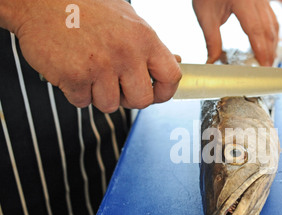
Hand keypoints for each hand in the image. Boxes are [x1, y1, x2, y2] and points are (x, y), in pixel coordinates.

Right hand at [1, 0, 181, 111]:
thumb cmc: (86, 8)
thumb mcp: (128, 19)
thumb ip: (150, 46)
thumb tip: (176, 63)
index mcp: (144, 38)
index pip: (171, 77)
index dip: (164, 92)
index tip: (155, 94)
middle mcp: (126, 53)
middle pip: (141, 101)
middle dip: (129, 99)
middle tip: (116, 86)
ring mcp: (100, 66)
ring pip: (110, 105)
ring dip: (98, 95)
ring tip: (89, 70)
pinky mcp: (74, 77)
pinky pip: (82, 102)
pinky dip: (76, 92)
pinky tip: (71, 69)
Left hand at [192, 0, 278, 65]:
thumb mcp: (205, 15)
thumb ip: (212, 40)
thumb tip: (213, 61)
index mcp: (242, 1)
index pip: (256, 30)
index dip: (261, 50)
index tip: (263, 66)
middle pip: (268, 28)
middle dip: (269, 50)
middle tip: (267, 69)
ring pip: (273, 23)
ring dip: (272, 43)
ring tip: (268, 60)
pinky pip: (271, 17)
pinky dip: (271, 33)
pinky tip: (268, 45)